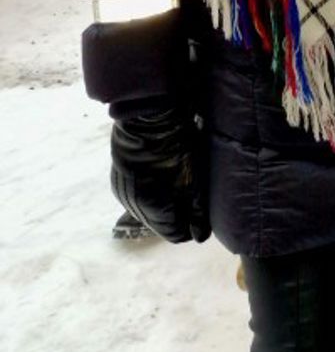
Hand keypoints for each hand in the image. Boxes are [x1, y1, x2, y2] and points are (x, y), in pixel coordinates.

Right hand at [109, 100, 208, 243]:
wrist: (147, 114)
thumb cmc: (176, 143)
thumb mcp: (193, 176)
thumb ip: (196, 208)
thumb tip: (199, 237)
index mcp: (150, 205)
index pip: (173, 233)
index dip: (189, 224)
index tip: (199, 210)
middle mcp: (131, 205)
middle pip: (160, 225)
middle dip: (176, 214)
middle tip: (191, 195)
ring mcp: (122, 193)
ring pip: (148, 214)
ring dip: (163, 205)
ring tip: (178, 185)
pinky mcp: (118, 183)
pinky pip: (138, 200)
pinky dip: (152, 195)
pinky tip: (162, 179)